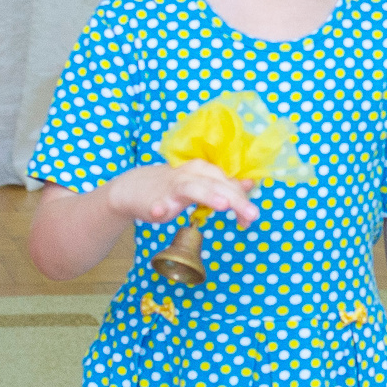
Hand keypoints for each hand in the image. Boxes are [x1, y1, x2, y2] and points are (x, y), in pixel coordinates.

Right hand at [107, 160, 260, 228]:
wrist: (133, 188)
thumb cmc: (173, 186)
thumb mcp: (201, 182)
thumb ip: (224, 185)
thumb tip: (249, 184)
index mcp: (204, 169)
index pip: (229, 182)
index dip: (243, 199)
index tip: (252, 216)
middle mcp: (190, 174)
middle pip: (217, 184)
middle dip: (236, 200)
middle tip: (253, 215)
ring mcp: (172, 187)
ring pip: (193, 188)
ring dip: (208, 196)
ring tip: (223, 205)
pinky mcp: (155, 200)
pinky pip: (157, 204)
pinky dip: (159, 208)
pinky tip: (161, 212)